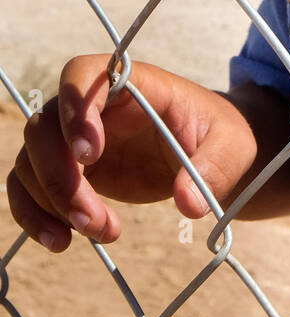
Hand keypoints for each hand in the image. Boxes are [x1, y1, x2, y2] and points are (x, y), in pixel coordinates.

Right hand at [7, 56, 261, 250]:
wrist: (213, 153)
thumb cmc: (221, 136)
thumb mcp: (232, 146)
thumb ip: (215, 167)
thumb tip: (189, 203)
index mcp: (135, 83)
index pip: (84, 74)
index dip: (76, 109)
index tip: (91, 154)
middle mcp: (97, 105)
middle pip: (45, 125)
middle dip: (60, 176)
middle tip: (91, 219)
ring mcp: (76, 137)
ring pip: (32, 159)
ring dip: (51, 202)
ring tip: (98, 231)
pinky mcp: (70, 169)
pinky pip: (29, 185)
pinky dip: (35, 214)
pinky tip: (62, 242)